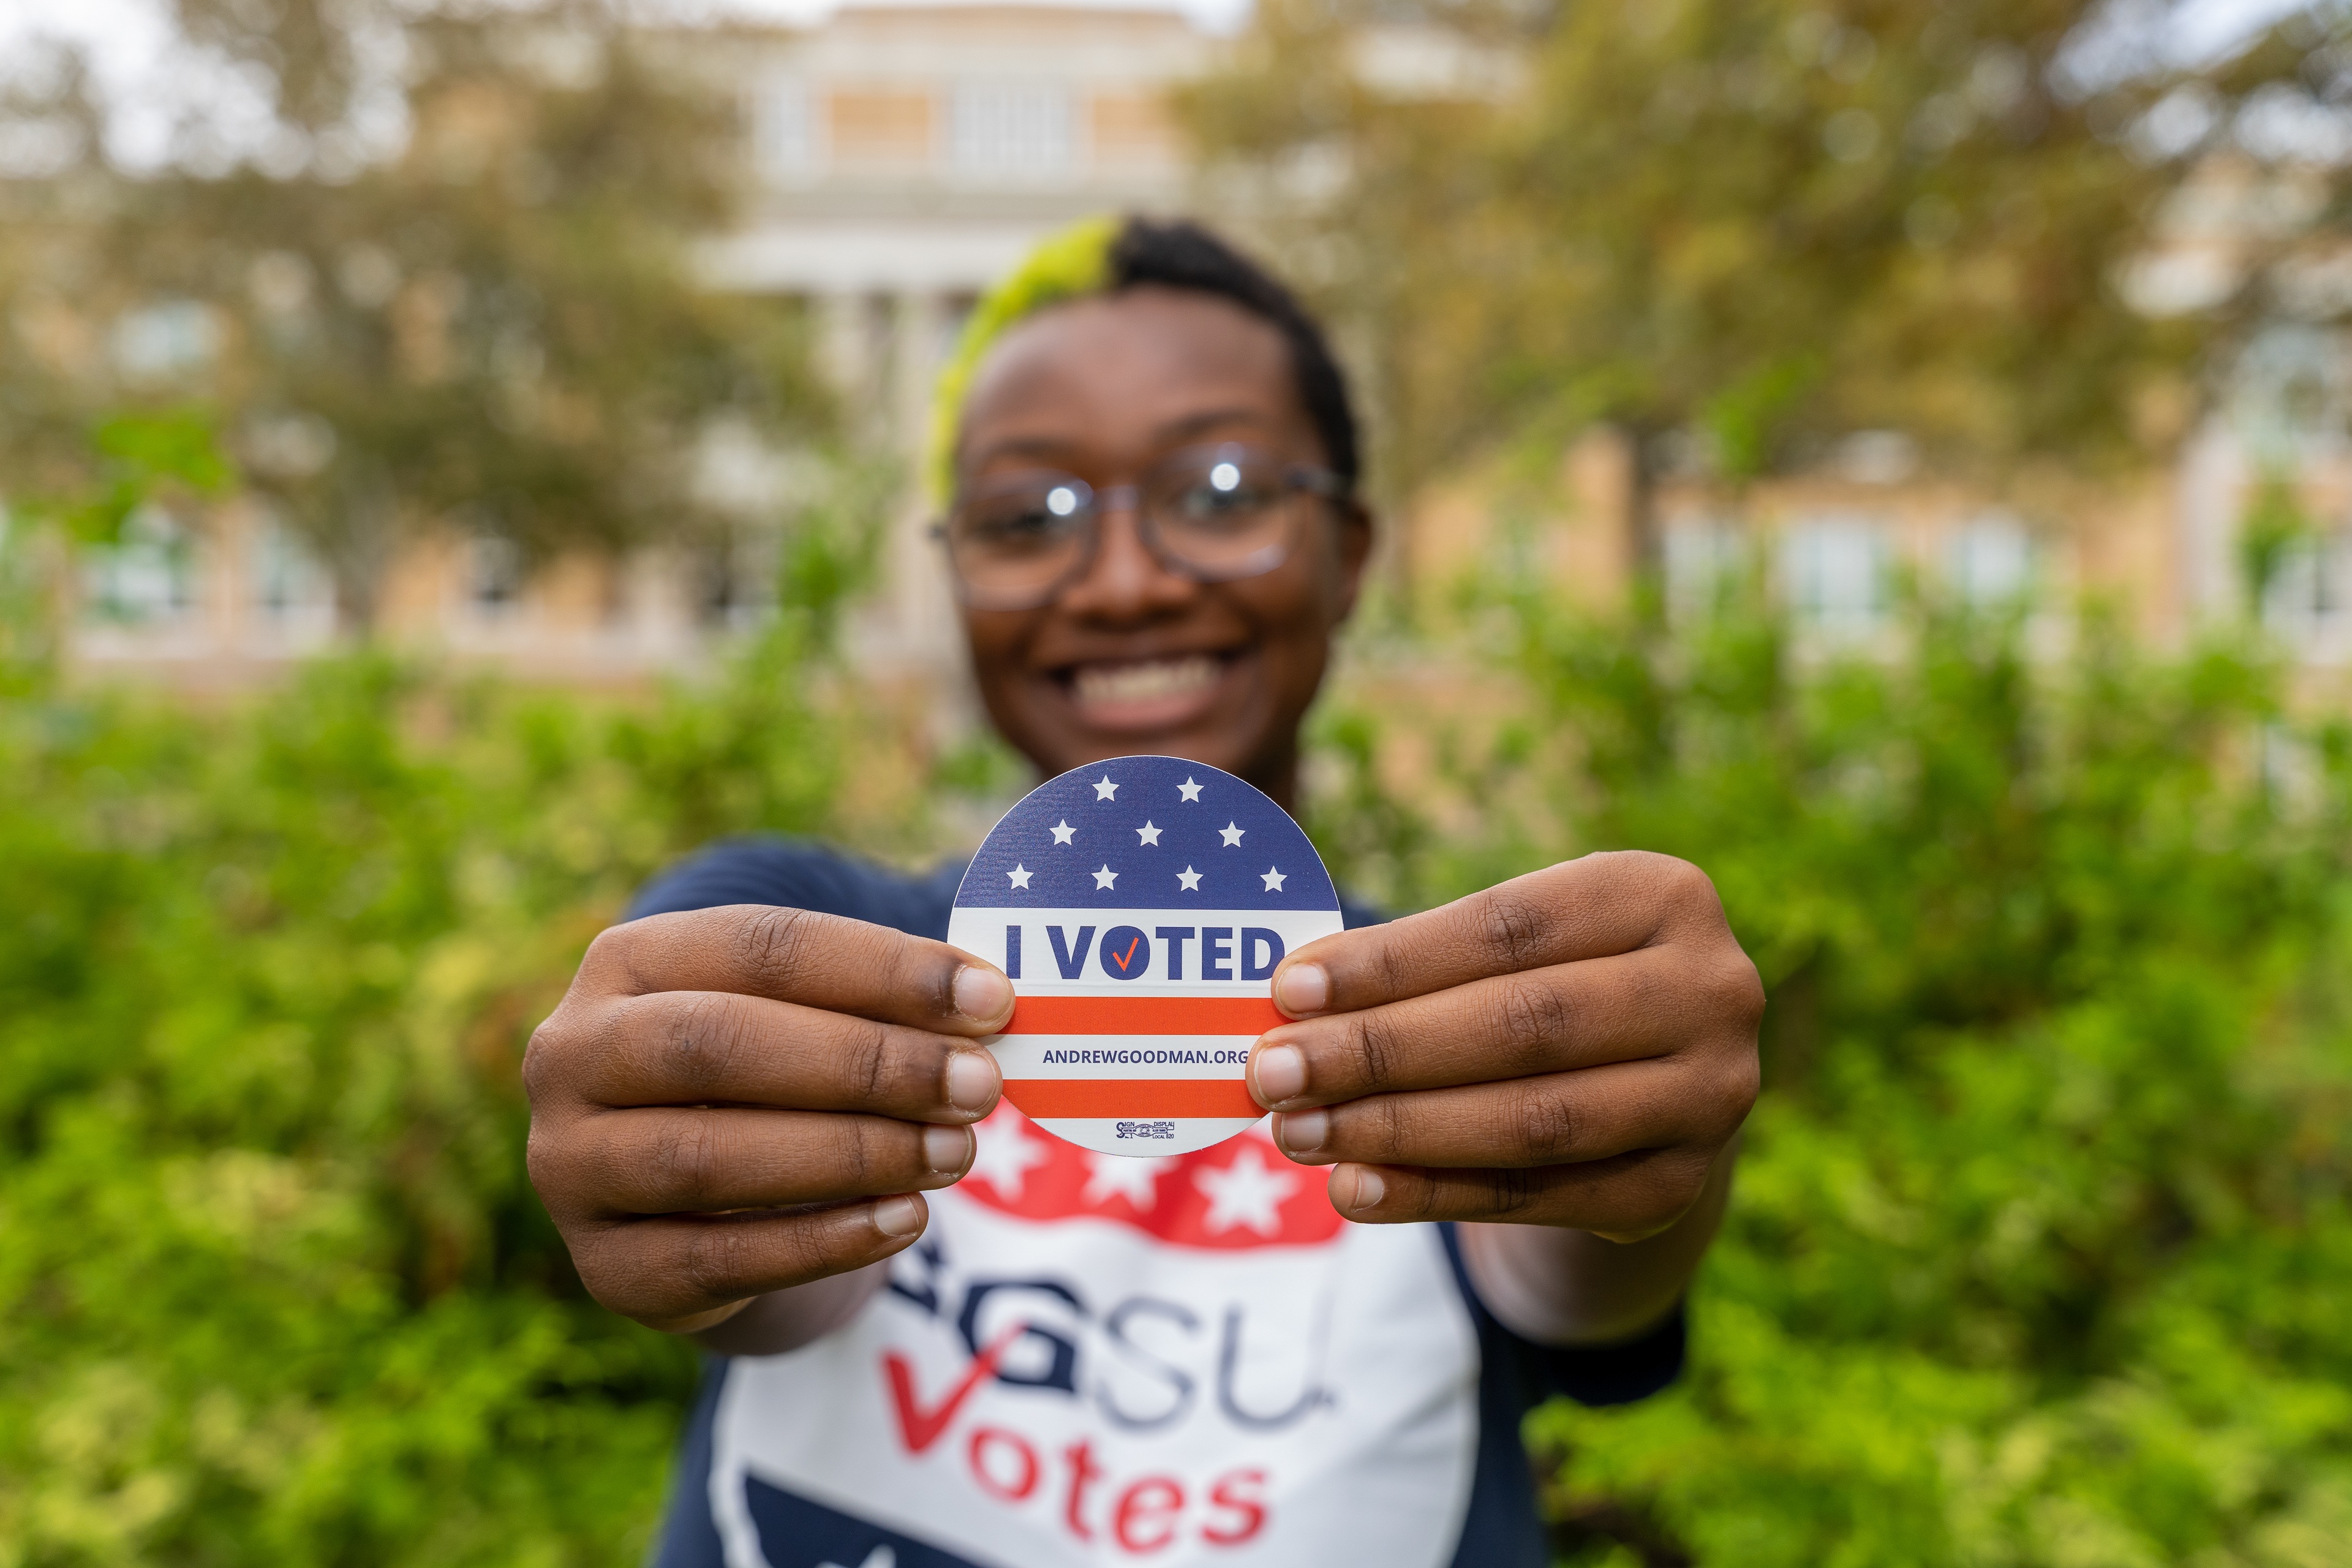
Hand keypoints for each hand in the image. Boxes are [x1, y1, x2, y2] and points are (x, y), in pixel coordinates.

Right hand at [523, 905, 1009, 1331]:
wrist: (682, 1204)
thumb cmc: (763, 1080)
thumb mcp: (801, 1021)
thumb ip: (876, 1007)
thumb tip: (990, 1008)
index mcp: (628, 961)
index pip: (762, 947)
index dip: (883, 970)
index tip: (989, 1000)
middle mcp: (573, 1054)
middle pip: (721, 1044)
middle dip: (867, 1064)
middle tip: (978, 1083)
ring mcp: (572, 1166)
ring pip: (709, 1155)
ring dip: (851, 1153)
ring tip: (955, 1152)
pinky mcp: (607, 1268)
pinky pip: (719, 1256)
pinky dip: (824, 1239)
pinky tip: (906, 1219)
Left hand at [1247, 851, 1760, 1239]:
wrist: (1655, 1079)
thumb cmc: (1553, 982)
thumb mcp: (1516, 944)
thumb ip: (1422, 964)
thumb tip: (1291, 1000)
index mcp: (1664, 894)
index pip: (1509, 928)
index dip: (1394, 961)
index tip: (1289, 988)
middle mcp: (1711, 991)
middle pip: (1523, 1026)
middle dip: (1382, 1052)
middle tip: (1273, 1072)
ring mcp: (1709, 1096)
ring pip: (1534, 1120)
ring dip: (1398, 1131)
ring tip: (1298, 1132)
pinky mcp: (1678, 1186)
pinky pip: (1540, 1196)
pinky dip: (1437, 1195)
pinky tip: (1356, 1188)